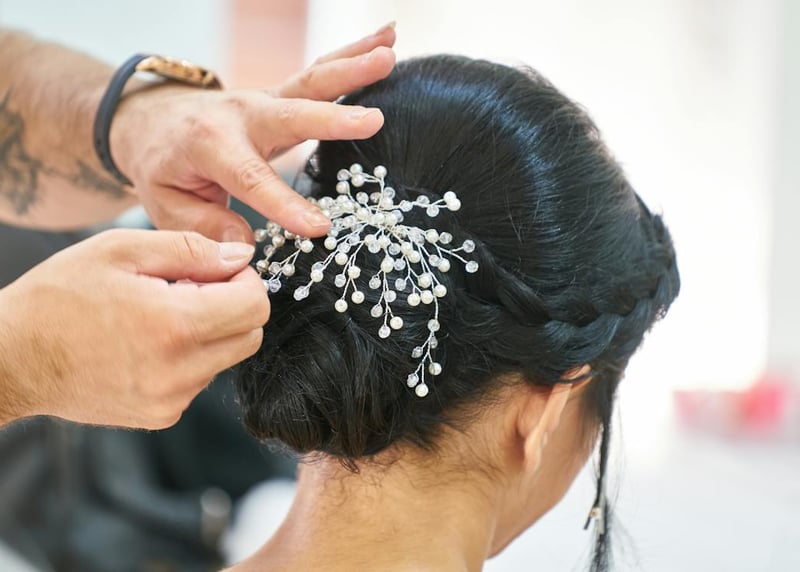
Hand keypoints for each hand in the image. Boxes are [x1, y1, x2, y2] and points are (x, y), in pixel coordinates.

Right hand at [0, 229, 268, 428]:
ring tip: (161, 313)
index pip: (256, 305)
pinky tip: (149, 342)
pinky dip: (189, 357)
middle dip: (234, 305)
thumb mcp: (121, 250)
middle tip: (191, 287)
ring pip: (226, 358)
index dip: (246, 280)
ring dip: (211, 331)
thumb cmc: (58, 297)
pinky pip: (199, 379)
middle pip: (250, 335)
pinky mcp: (160, 416)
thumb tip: (242, 258)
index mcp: (176, 325)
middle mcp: (181, 371)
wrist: (11, 359)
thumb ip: (191, 250)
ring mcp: (171, 400)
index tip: (220, 269)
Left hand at [110, 24, 396, 242]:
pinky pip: (320, 74)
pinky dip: (353, 55)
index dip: (283, 203)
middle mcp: (242, 115)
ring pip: (311, 81)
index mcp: (209, 146)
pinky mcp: (282, 96)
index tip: (318, 226)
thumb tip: (245, 246)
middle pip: (291, 114)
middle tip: (373, 120)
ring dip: (352, 67)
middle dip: (332, 118)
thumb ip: (203, 227)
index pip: (250, 178)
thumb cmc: (162, 168)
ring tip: (389, 54)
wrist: (152, 120)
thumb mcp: (165, 204)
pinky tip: (387, 41)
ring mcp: (265, 100)